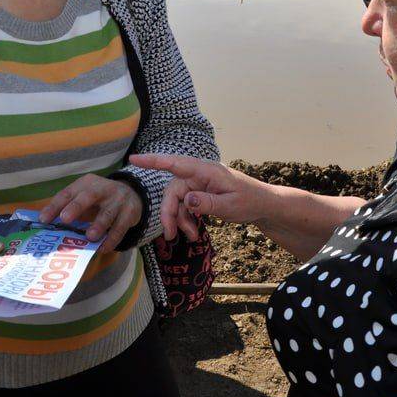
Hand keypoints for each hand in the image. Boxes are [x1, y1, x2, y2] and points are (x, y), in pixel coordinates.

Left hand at [38, 174, 143, 253]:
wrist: (133, 195)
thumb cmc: (100, 200)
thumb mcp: (86, 198)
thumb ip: (69, 209)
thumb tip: (48, 226)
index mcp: (87, 183)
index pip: (68, 193)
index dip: (55, 205)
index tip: (43, 220)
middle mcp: (103, 188)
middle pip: (89, 196)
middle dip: (76, 207)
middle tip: (65, 219)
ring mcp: (118, 200)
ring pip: (107, 212)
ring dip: (98, 225)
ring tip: (90, 237)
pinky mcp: (130, 212)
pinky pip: (120, 227)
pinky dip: (112, 238)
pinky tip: (104, 248)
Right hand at [128, 154, 272, 241]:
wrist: (263, 205)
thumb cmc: (250, 201)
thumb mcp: (231, 205)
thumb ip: (208, 203)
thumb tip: (187, 200)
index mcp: (206, 171)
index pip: (176, 163)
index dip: (153, 161)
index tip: (134, 158)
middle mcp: (199, 175)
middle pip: (173, 190)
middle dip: (169, 213)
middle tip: (170, 235)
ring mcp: (199, 185)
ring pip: (178, 201)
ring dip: (180, 220)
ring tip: (191, 237)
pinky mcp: (201, 194)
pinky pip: (186, 206)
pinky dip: (187, 220)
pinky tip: (194, 233)